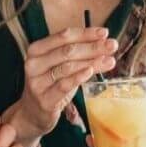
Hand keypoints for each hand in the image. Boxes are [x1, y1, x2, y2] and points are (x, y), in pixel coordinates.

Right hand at [11, 28, 116, 142]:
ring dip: (91, 62)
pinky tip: (91, 71)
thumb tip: (105, 42)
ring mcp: (37, 82)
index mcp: (36, 50)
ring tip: (110, 60)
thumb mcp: (60, 65)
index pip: (63, 36)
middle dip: (92, 47)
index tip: (105, 33)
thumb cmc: (51, 85)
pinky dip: (79, 77)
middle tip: (112, 45)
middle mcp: (33, 64)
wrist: (33, 113)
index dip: (85, 33)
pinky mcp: (44, 99)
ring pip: (67, 67)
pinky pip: (64, 85)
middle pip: (67, 51)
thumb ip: (78, 54)